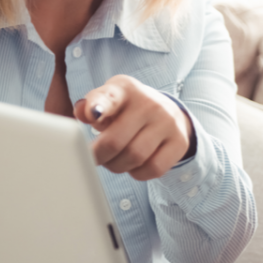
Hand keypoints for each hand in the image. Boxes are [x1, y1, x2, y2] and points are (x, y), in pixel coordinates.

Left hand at [74, 75, 193, 180]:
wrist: (167, 112)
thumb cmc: (127, 110)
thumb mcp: (108, 102)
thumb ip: (91, 107)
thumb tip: (83, 111)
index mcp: (125, 89)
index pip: (110, 97)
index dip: (99, 106)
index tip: (93, 114)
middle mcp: (150, 103)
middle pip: (116, 141)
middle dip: (99, 156)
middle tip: (95, 158)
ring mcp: (168, 122)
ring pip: (135, 157)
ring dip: (117, 166)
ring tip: (114, 160)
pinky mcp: (180, 141)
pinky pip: (153, 169)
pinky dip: (138, 173)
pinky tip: (135, 164)